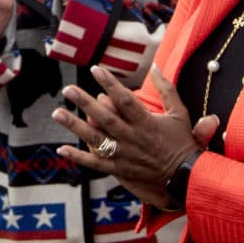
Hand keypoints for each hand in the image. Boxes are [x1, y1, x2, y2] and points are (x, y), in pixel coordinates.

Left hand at [53, 66, 199, 206]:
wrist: (186, 176)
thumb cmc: (181, 142)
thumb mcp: (179, 112)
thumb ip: (166, 88)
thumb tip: (155, 66)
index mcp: (146, 122)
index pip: (125, 99)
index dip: (110, 83)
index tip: (95, 69)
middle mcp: (132, 137)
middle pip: (105, 117)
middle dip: (85, 102)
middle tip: (68, 89)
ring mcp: (124, 154)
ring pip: (96, 139)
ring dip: (75, 126)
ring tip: (57, 113)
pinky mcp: (120, 169)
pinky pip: (96, 163)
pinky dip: (78, 157)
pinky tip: (62, 149)